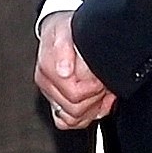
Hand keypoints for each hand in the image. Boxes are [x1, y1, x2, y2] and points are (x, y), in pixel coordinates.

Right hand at [36, 11, 114, 130]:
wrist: (62, 30)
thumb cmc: (66, 30)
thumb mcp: (66, 30)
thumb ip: (63, 48)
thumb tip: (64, 72)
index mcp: (47, 70)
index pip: (73, 95)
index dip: (93, 89)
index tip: (102, 78)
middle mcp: (47, 85)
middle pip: (73, 110)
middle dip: (94, 99)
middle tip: (104, 84)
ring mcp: (52, 95)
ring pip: (71, 120)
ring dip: (91, 108)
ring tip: (102, 92)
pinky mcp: (57, 103)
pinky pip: (68, 122)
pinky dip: (85, 116)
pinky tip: (97, 102)